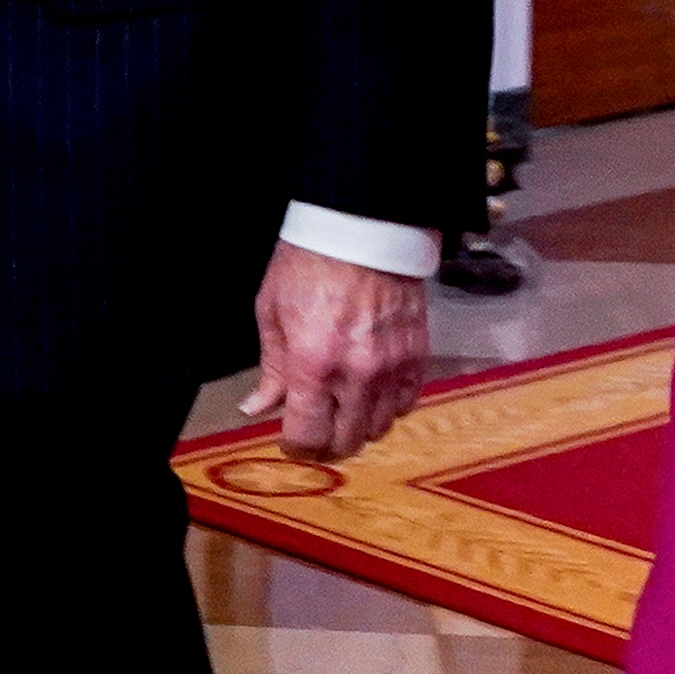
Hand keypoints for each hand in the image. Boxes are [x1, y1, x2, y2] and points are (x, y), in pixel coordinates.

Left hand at [242, 240, 429, 461]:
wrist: (363, 226)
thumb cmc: (311, 262)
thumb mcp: (273, 311)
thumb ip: (271, 368)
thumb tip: (258, 407)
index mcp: (314, 364)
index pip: (307, 437)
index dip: (295, 447)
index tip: (291, 439)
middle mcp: (356, 373)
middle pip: (345, 442)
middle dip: (326, 444)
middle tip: (316, 430)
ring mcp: (392, 366)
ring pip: (379, 428)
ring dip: (359, 427)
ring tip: (345, 410)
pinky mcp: (417, 354)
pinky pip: (407, 403)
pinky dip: (389, 407)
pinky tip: (374, 392)